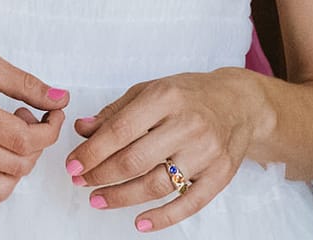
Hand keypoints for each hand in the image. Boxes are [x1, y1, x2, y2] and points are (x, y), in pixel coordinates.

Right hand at [0, 46, 69, 211]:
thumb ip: (27, 84)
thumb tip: (61, 99)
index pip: (25, 139)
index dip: (50, 129)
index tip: (53, 113)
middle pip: (18, 164)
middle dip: (37, 143)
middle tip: (27, 117)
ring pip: (3, 188)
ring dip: (20, 167)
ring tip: (11, 141)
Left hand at [68, 69, 260, 230]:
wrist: (239, 104)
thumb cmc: (189, 95)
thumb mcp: (150, 90)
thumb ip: (116, 112)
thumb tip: (82, 129)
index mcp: (166, 98)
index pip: (120, 130)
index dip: (92, 151)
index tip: (73, 164)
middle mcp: (187, 125)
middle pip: (135, 160)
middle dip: (102, 175)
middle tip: (81, 182)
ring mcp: (206, 152)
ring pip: (157, 184)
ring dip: (122, 197)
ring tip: (99, 199)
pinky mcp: (220, 175)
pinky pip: (189, 204)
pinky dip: (163, 217)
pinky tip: (140, 223)